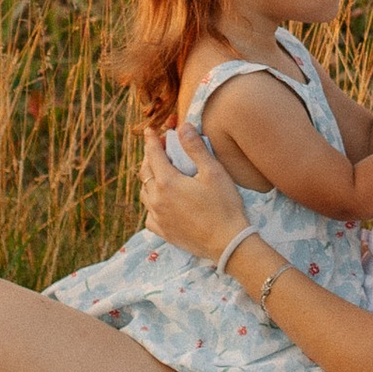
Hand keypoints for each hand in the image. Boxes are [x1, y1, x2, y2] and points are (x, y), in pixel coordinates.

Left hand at [139, 123, 247, 260]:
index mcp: (167, 182)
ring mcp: (158, 218)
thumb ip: (195, 148)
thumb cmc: (224, 205)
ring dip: (149, 179)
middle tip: (160, 148)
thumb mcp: (213, 172)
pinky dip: (151, 204)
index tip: (150, 130)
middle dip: (150, 157)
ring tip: (161, 173)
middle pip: (145, 173)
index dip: (151, 140)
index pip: (153, 155)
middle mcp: (157, 200)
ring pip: (144, 193)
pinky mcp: (164, 232)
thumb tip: (183, 127)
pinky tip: (161, 202)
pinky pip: (149, 215)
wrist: (228, 243)